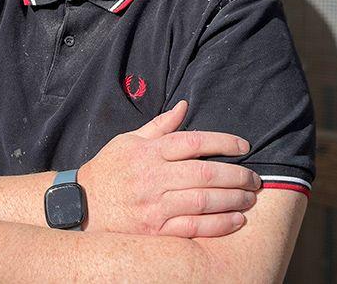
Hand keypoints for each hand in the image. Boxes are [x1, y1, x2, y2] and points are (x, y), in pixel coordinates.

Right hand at [79, 100, 260, 236]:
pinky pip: (193, 228)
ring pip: (203, 201)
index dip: (223, 142)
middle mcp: (153, 177)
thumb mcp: (129, 141)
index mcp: (149, 152)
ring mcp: (154, 205)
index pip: (194, 142)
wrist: (80, 205)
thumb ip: (160, 126)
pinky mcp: (154, 230)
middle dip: (237, 176)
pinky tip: (236, 220)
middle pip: (205, 173)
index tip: (244, 146)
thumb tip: (185, 106)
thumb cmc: (108, 169)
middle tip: (255, 179)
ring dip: (233, 200)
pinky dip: (219, 225)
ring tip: (250, 199)